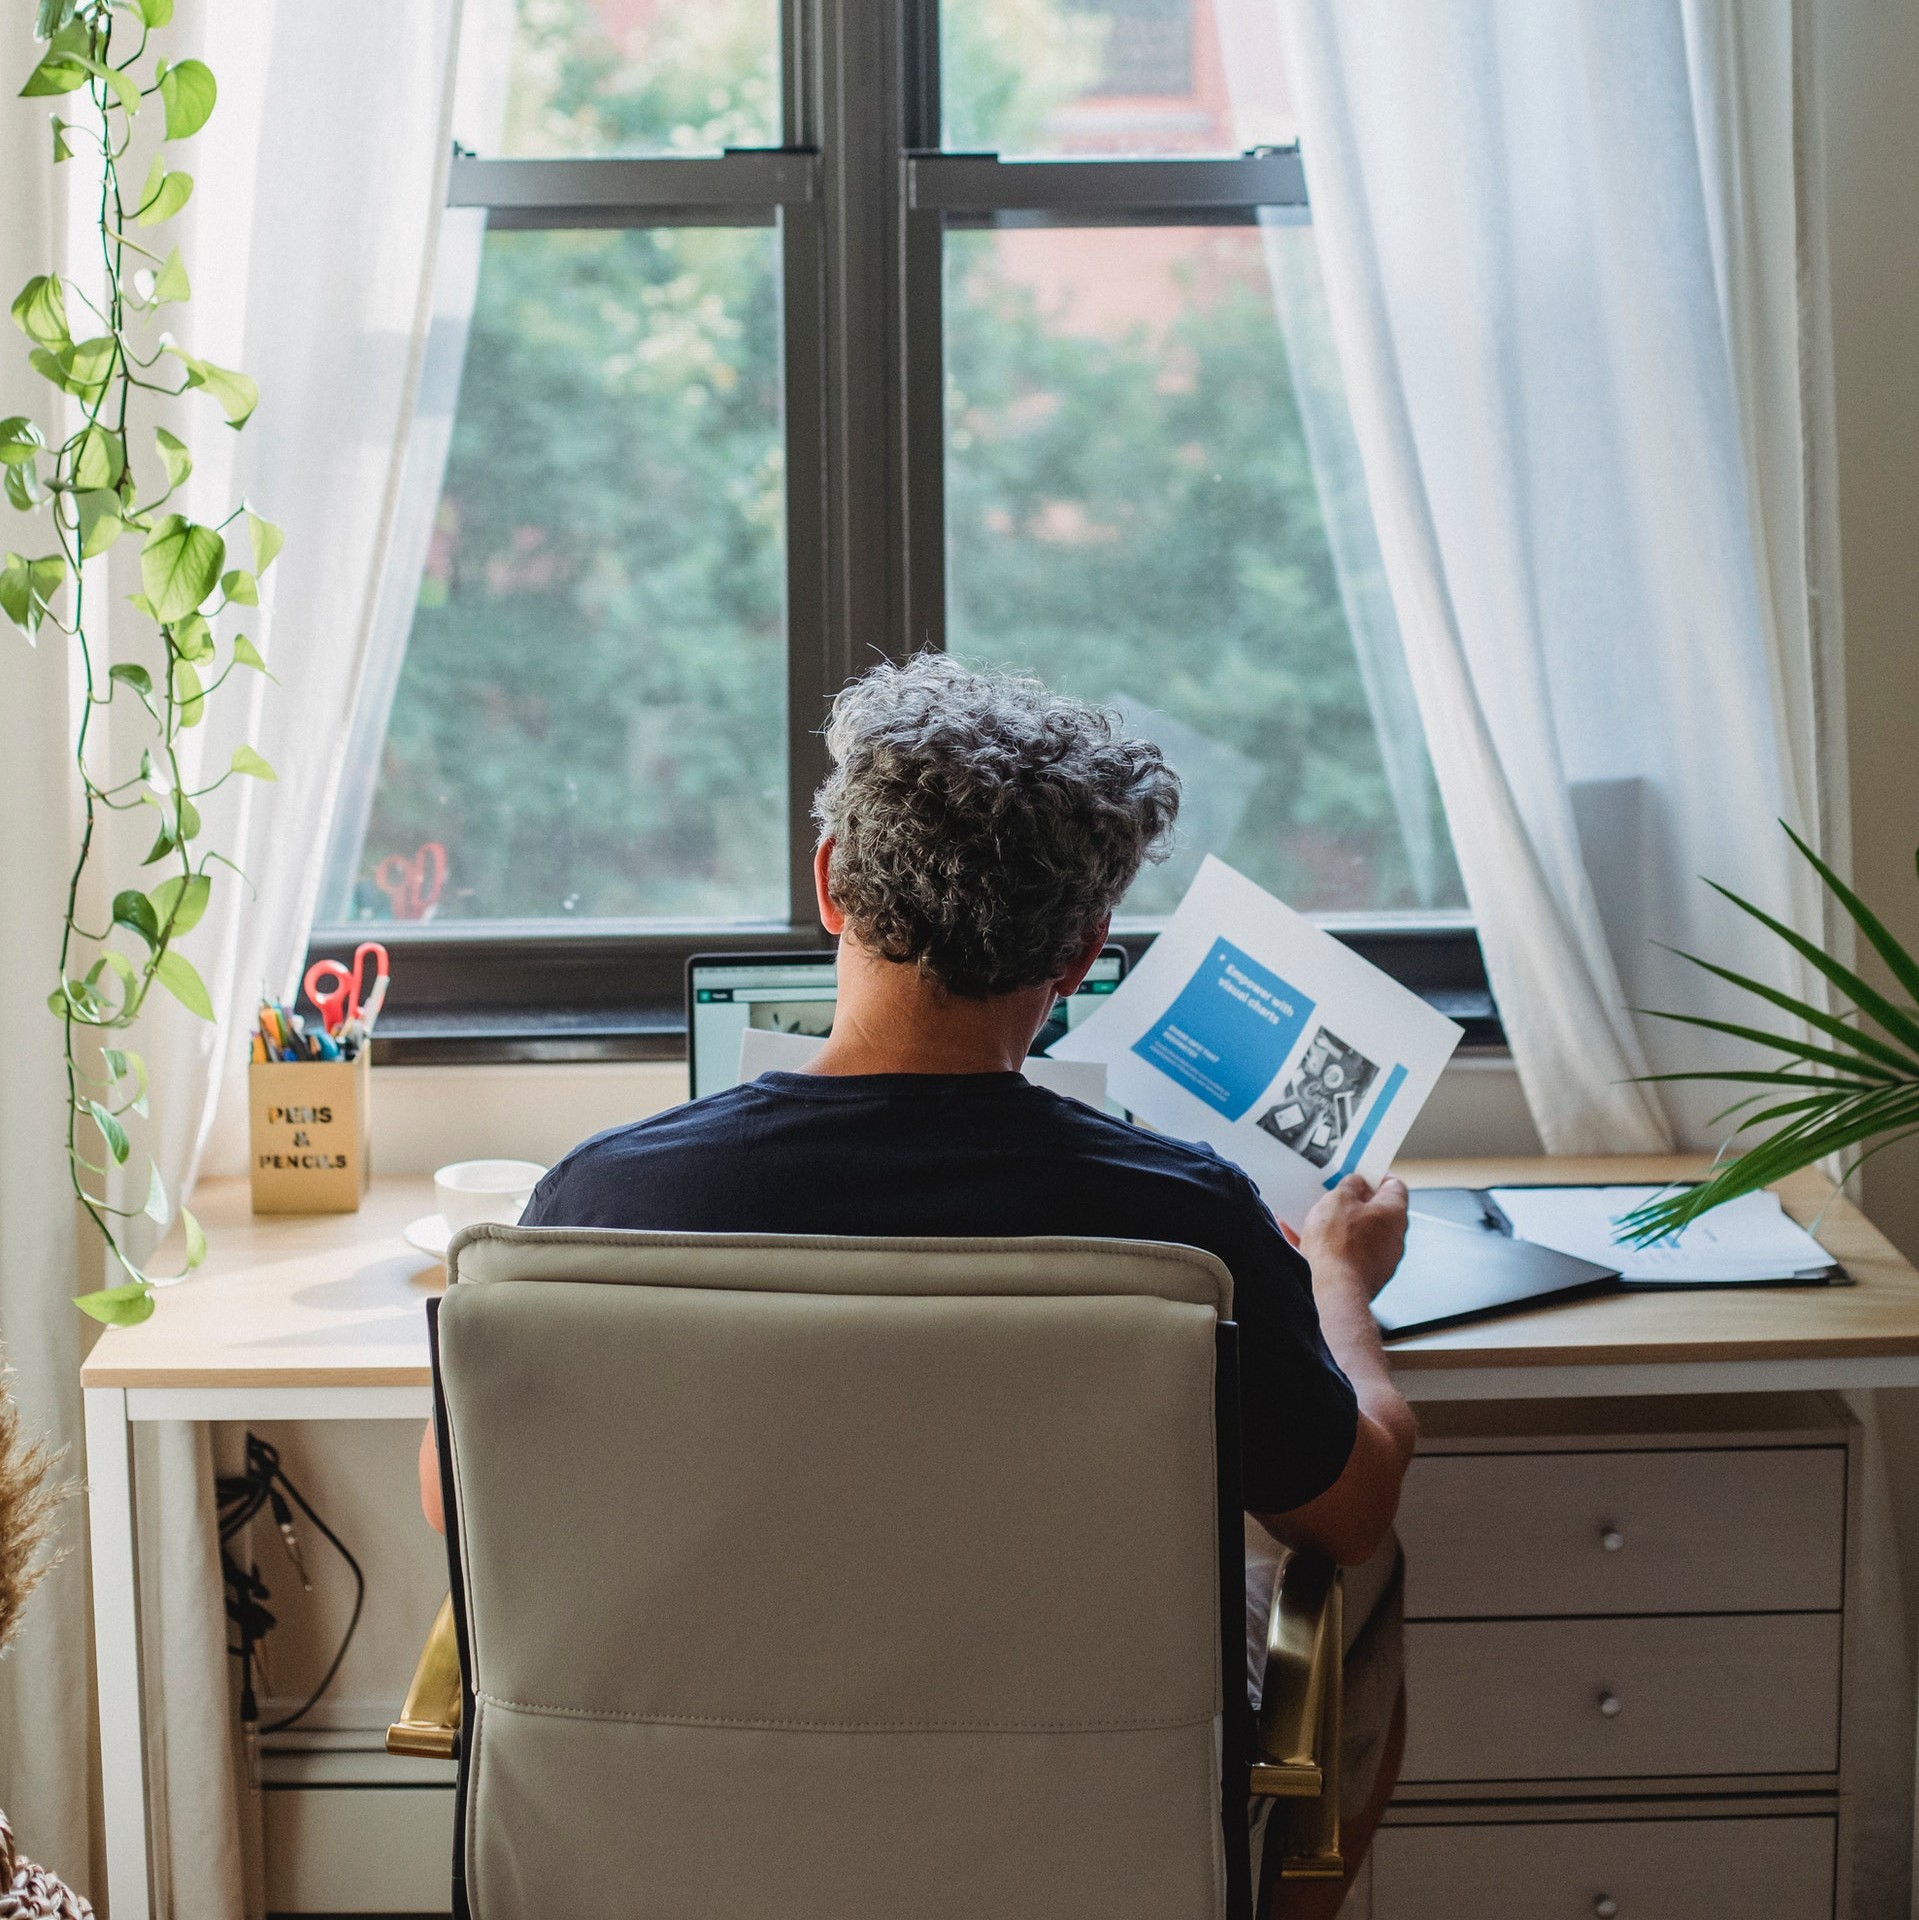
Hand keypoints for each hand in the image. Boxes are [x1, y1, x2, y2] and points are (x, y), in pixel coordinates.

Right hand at [1292, 1173, 1408, 1300]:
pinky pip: (1348, 1255)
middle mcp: (1394, 1238)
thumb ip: (1349, 1186)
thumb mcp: (1338, 1199)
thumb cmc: (1338, 1245)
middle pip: (1376, 1211)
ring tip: (1314, 1219)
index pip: (1394, 1186)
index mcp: (1394, 1213)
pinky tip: (1304, 1242)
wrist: (1333, 1290)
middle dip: (1353, 1202)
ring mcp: (1381, 1260)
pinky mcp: (1365, 1277)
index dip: (1376, 1176)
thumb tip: (1355, 1184)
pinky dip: (1331, 1248)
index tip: (1360, 1173)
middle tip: (1334, 1195)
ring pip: (1360, 1235)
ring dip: (1339, 1226)